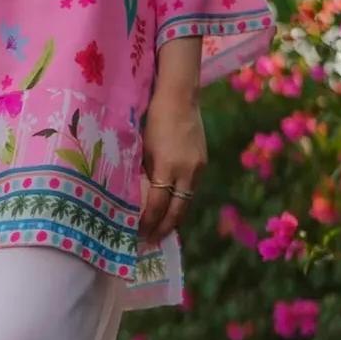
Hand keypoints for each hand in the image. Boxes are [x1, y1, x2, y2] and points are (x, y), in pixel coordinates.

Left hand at [138, 84, 206, 245]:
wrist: (180, 98)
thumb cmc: (154, 120)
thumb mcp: (142, 149)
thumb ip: (143, 175)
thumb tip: (137, 200)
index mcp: (168, 167)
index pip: (158, 205)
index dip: (149, 222)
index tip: (139, 234)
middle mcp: (187, 171)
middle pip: (177, 210)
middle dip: (164, 229)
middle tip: (151, 241)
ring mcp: (198, 168)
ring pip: (186, 202)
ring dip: (175, 218)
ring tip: (162, 230)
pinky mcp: (203, 163)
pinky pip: (191, 190)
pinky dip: (181, 202)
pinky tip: (172, 208)